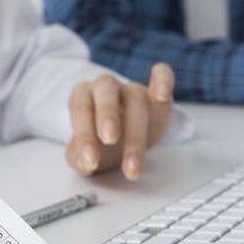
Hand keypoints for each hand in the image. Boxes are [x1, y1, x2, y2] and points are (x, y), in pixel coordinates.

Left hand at [66, 63, 174, 179]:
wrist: (120, 143)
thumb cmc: (98, 145)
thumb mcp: (85, 155)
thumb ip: (80, 159)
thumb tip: (86, 164)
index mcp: (82, 96)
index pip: (81, 108)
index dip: (84, 133)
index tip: (90, 160)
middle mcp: (105, 87)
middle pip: (107, 95)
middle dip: (108, 116)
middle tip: (110, 141)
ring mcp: (132, 88)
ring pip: (136, 99)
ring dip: (136, 133)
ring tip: (133, 167)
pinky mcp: (156, 93)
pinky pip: (162, 76)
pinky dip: (163, 81)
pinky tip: (162, 95)